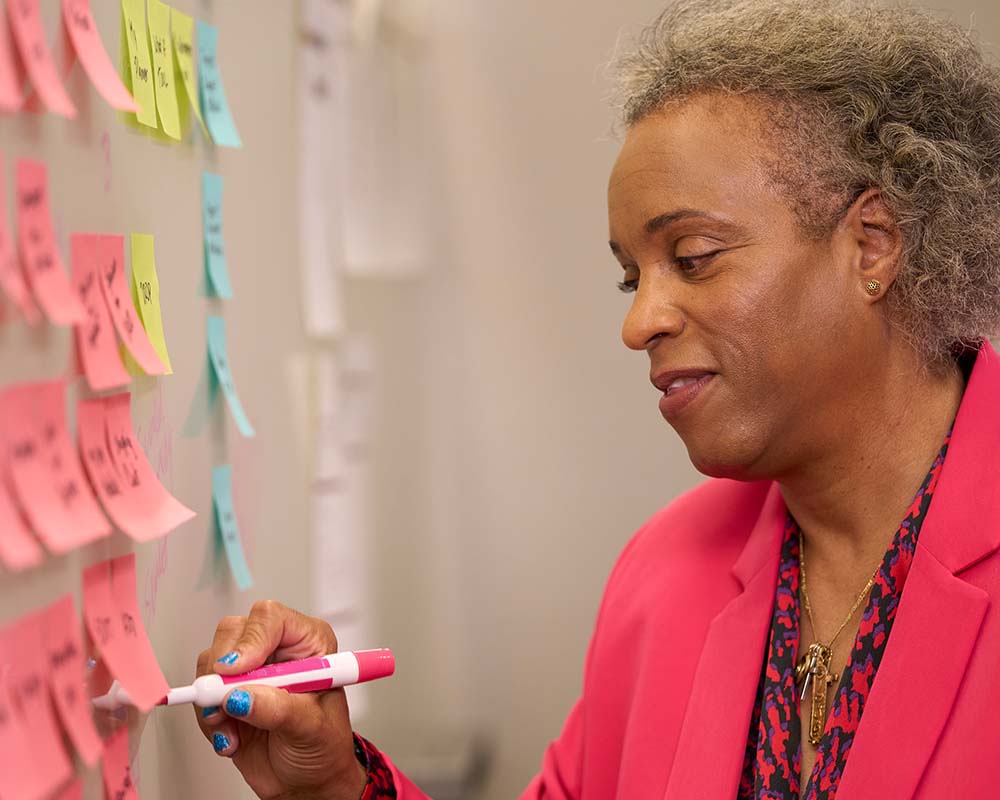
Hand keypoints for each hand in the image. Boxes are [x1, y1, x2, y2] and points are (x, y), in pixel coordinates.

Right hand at [195, 601, 366, 799]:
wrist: (305, 781)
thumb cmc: (322, 747)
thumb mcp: (312, 728)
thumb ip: (278, 709)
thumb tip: (241, 696)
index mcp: (308, 644)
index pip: (271, 618)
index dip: (251, 639)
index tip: (238, 669)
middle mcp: (276, 650)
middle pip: (233, 632)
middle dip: (223, 671)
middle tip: (228, 702)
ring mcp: (249, 671)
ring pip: (211, 661)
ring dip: (215, 701)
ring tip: (237, 729)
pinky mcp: (226, 694)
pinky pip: (201, 694)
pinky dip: (210, 720)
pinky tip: (232, 738)